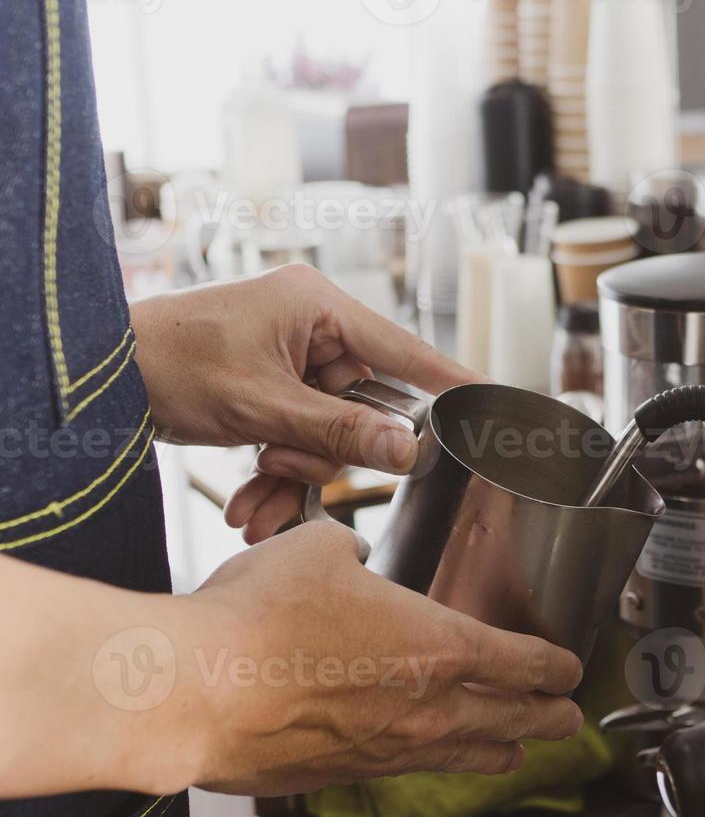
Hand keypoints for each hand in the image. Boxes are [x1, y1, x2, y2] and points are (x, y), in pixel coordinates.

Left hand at [131, 264, 479, 543]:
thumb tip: (407, 450)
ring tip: (255, 499)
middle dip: (326, 454)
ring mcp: (292, 364)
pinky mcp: (273, 393)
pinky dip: (278, 477)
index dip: (451, 380)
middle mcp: (312, 331)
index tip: (495, 402)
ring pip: (330, 434)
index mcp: (318, 308)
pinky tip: (251, 508)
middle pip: (363, 407)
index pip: (404, 350)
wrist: (97, 381)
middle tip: (285, 463)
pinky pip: (300, 441)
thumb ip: (341, 431)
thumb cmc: (171, 365)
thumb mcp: (261, 405)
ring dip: (296, 475)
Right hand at [159, 523, 584, 795]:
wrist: (192, 692)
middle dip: (547, 719)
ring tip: (516, 756)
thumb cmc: (254, 621)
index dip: (555, 667)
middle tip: (568, 721)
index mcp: (436, 645)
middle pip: (510, 719)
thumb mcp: (316, 551)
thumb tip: (349, 553)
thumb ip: (349, 549)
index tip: (570, 669)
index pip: (521, 662)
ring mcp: (384, 749)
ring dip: (498, 752)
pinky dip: (429, 765)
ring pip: (463, 755)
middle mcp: (424, 706)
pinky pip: (403, 771)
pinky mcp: (340, 776)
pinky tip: (422, 760)